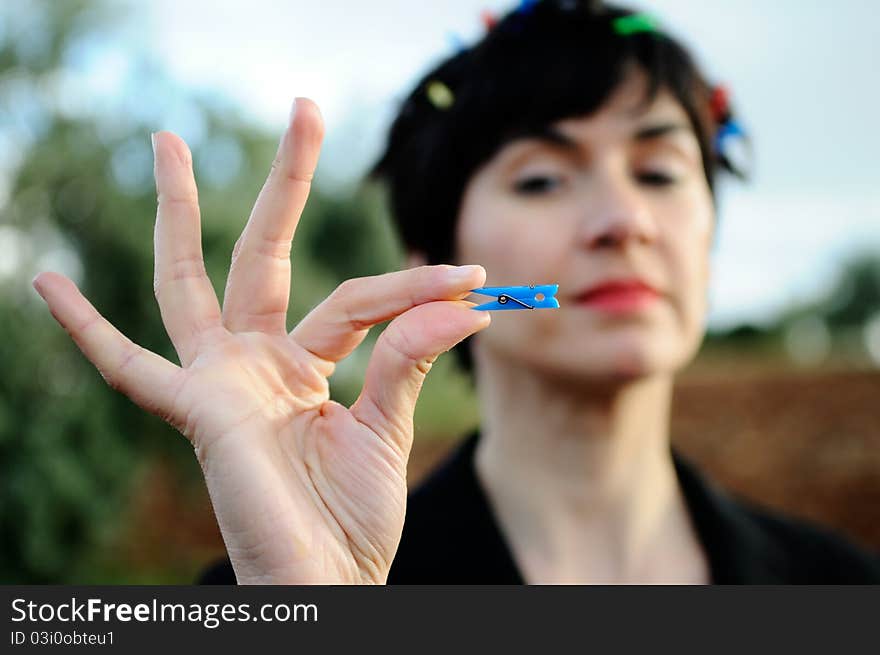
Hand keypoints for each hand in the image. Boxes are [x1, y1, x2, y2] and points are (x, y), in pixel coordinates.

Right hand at [32, 98, 489, 583]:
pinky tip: (49, 283)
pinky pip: (128, 369)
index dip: (414, 286)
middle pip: (264, 253)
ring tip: (165, 141)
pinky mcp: (198, 411)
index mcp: (302, 366)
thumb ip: (410, 358)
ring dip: (177, 212)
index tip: (475, 282)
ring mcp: (220, 382)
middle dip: (285, 184)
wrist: (327, 587)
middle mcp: (255, 363)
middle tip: (304, 107)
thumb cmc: (352, 520)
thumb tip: (461, 299)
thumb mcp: (389, 427)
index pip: (357, 298)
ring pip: (190, 282)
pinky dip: (87, 331)